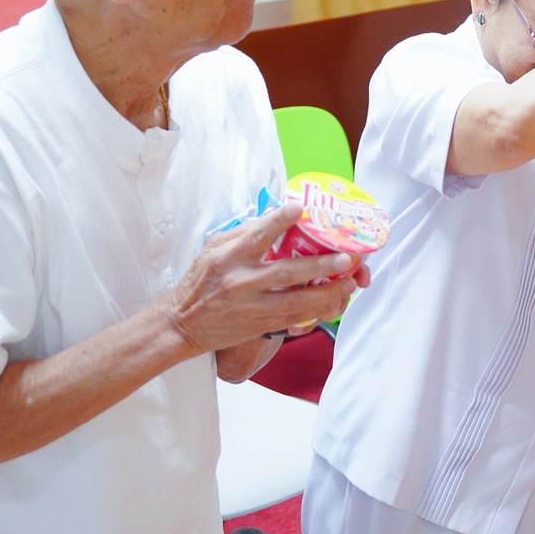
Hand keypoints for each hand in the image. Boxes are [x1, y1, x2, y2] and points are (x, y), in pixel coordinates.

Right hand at [167, 208, 370, 352]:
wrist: (183, 324)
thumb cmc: (201, 281)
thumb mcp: (214, 248)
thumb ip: (245, 232)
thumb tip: (276, 214)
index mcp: (229, 257)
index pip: (256, 236)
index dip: (279, 221)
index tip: (300, 208)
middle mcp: (241, 282)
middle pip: (286, 273)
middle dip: (320, 266)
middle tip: (346, 258)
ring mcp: (252, 306)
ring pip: (297, 302)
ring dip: (328, 293)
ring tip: (351, 282)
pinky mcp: (260, 325)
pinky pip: (295, 319)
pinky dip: (318, 312)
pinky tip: (337, 302)